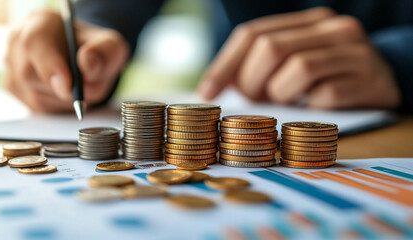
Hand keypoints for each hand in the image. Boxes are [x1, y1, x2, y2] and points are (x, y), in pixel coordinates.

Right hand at [5, 10, 128, 111]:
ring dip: (64, 100)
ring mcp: (13, 66)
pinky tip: (68, 93)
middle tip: (87, 89)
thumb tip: (87, 64)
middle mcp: (18, 42)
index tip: (68, 87)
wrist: (87, 60)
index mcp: (40, 23)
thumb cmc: (96, 50)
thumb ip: (103, 52)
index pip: (35, 43)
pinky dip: (58, 106)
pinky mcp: (15, 88)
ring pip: (35, 95)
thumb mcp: (110, 46)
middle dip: (63, 90)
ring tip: (79, 86)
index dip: (49, 66)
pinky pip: (36, 107)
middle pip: (30, 75)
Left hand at [198, 7, 400, 108]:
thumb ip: (261, 67)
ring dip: (280, 94)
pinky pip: (324, 96)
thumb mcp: (293, 63)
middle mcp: (331, 28)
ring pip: (298, 69)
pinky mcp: (367, 80)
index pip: (252, 34)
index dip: (224, 65)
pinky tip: (313, 108)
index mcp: (306, 21)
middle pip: (271, 48)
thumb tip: (217, 88)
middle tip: (253, 99)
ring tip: (285, 101)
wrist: (387, 78)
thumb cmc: (328, 74)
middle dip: (251, 81)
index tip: (207, 93)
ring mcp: (352, 52)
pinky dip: (309, 108)